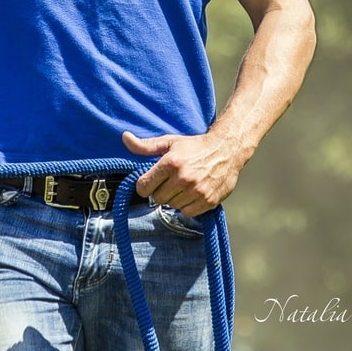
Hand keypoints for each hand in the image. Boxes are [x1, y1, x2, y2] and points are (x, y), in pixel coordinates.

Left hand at [121, 130, 252, 217]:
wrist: (227, 150)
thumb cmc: (195, 146)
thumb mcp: (169, 142)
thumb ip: (145, 145)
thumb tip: (124, 138)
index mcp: (170, 163)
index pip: (143, 187)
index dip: (144, 185)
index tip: (150, 182)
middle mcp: (183, 178)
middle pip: (157, 198)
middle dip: (160, 191)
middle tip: (170, 182)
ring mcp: (196, 191)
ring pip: (172, 206)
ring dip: (174, 198)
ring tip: (183, 186)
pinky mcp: (208, 201)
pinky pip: (187, 213)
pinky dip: (187, 206)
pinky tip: (191, 193)